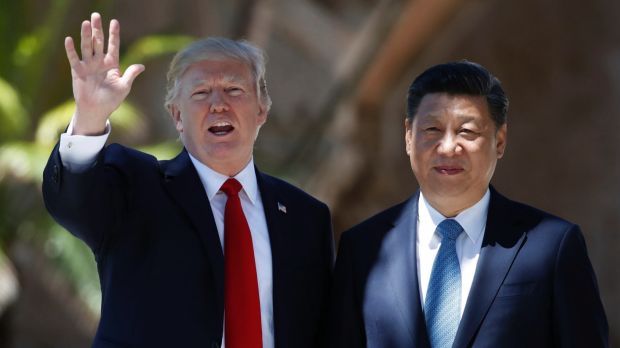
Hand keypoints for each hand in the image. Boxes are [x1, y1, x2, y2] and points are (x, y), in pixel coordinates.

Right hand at [65, 12, 143, 134]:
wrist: (96, 110)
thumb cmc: (111, 100)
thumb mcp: (124, 87)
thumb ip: (130, 74)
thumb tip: (142, 66)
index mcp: (112, 64)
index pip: (113, 46)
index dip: (114, 34)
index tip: (114, 21)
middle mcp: (99, 62)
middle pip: (98, 42)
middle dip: (97, 29)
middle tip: (96, 15)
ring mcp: (88, 65)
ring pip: (87, 47)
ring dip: (86, 35)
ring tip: (86, 23)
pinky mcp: (78, 71)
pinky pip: (74, 58)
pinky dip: (71, 50)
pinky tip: (69, 39)